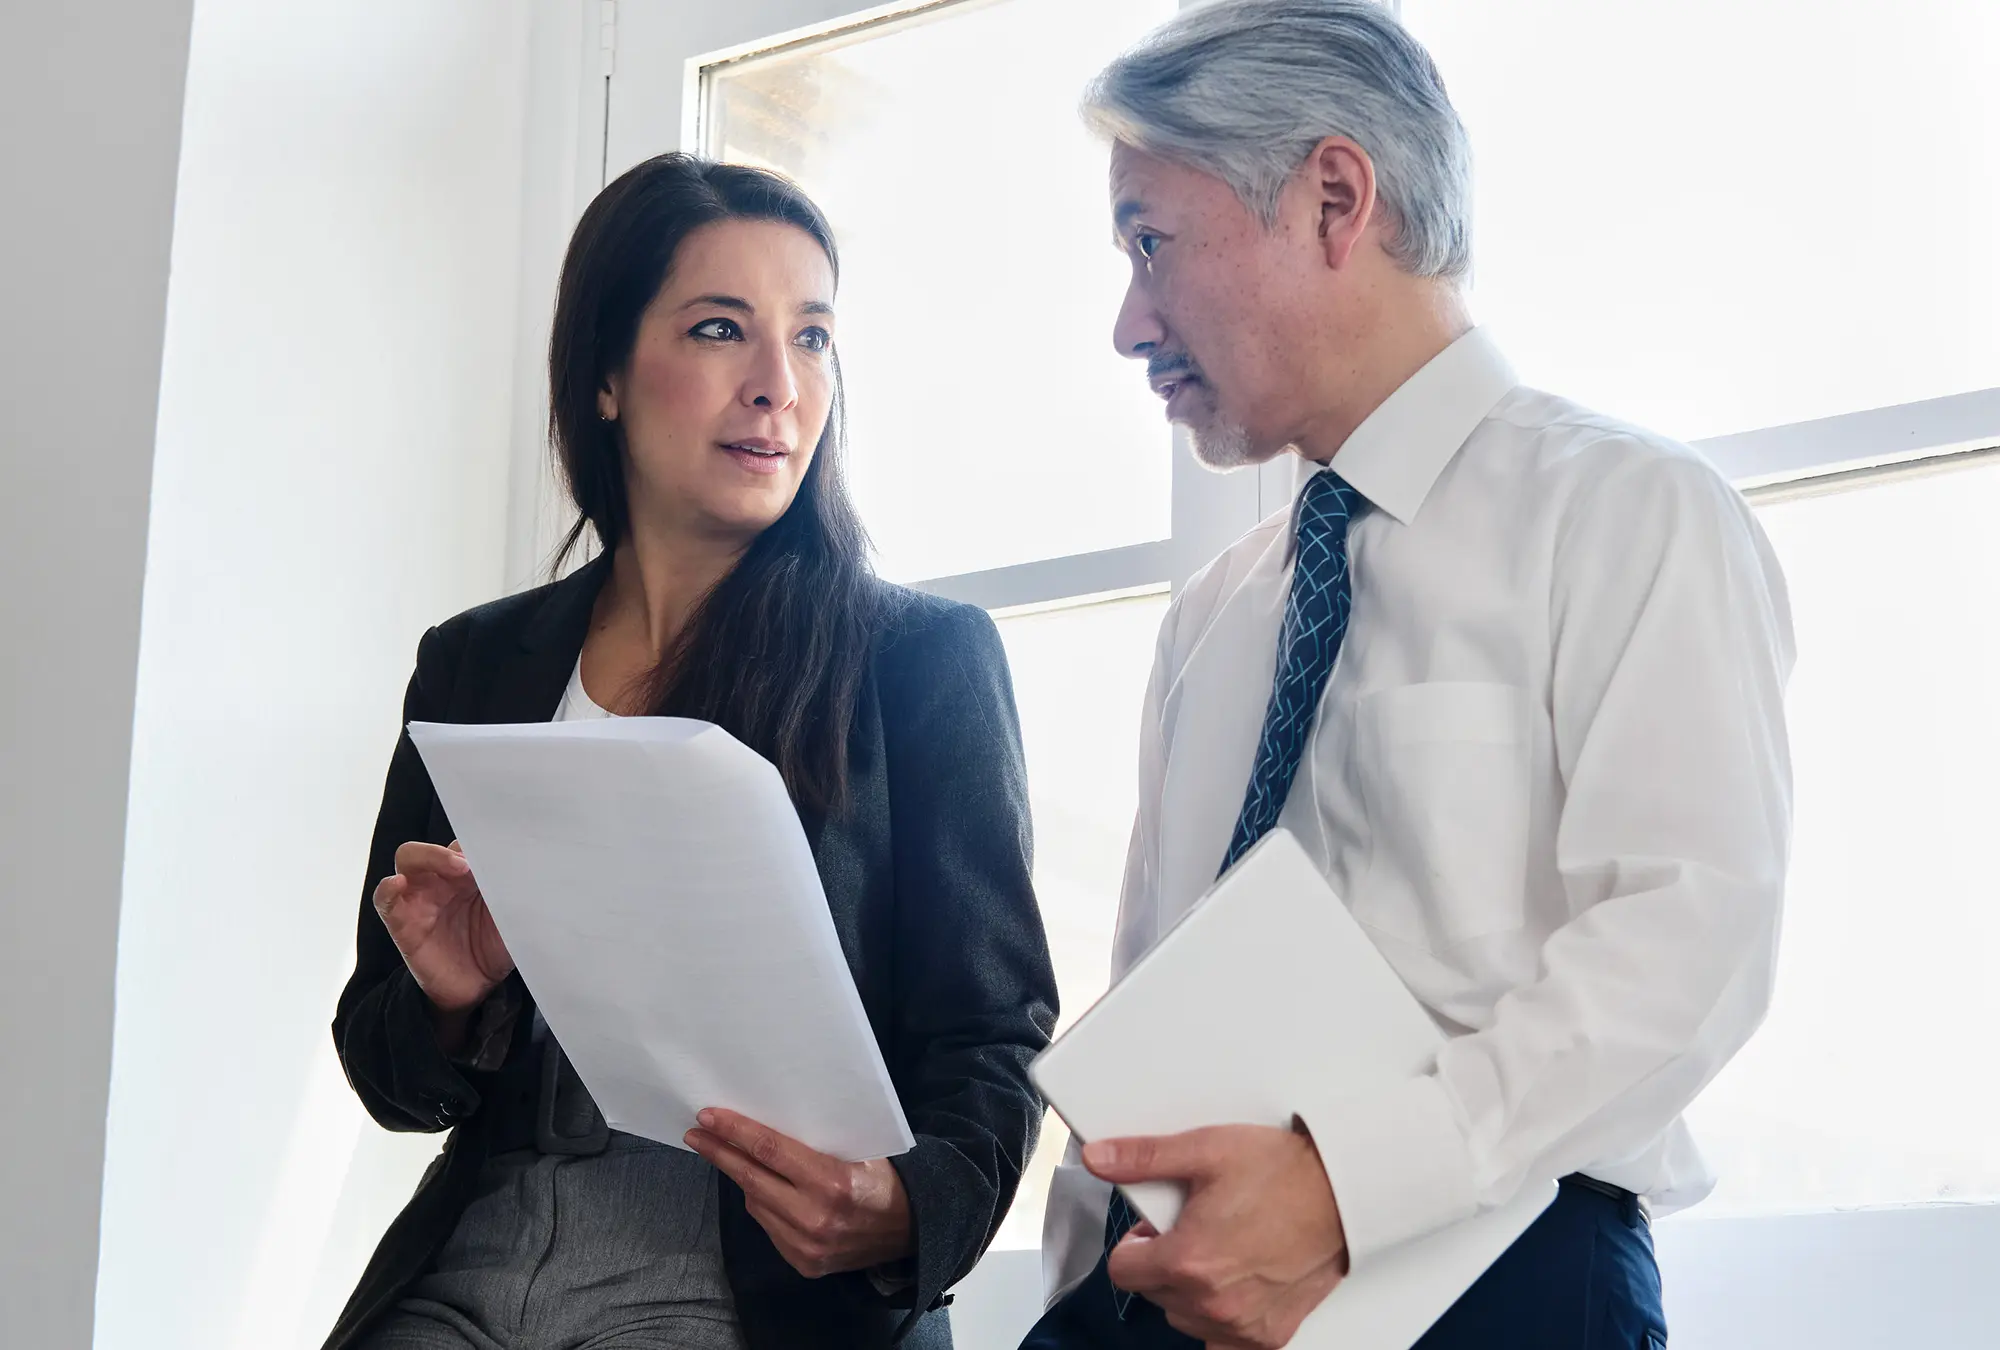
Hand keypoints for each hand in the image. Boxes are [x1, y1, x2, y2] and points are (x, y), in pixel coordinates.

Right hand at [372, 840, 513, 1034]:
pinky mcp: (402, 922)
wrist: (479, 987)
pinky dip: (388, 888)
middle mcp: (443, 879)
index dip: (479, 844)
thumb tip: (528, 868)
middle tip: (474, 863)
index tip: (498, 854)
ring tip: (455, 869)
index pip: (467, 843)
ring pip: (409, 859)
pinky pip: (385, 899)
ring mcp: (420, 897)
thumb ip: (514, 891)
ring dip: (429, 856)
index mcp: (471, 873)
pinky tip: (397, 884)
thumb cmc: (497, 945)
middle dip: (453, 847)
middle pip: (436, 844)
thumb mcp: (513, 916)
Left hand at [686, 1108, 913, 1278]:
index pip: (770, 1151)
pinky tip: (761, 1189)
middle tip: (697, 1134)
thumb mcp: (858, 1148)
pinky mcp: (804, 1264)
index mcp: (832, 1182)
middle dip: (720, 1153)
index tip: (709, 1117)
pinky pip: (769, 1227)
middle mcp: (816, 1217)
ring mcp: (807, 1246)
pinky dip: (763, 1205)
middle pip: (752, 1178)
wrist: (911, 1229)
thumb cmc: (883, 1178)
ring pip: (756, 1204)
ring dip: (742, 1179)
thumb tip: (765, 1123)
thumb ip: (815, 1143)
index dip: (735, 1132)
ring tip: (731, 1157)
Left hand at [1086, 1123, 1347, 1349]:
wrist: (1343, 1193)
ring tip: (1216, 1252)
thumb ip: (1143, 1158)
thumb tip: (1098, 1157)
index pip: (1123, 1270)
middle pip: (1154, 1294)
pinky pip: (1222, 1344)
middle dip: (1162, 1263)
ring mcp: (1241, 1325)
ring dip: (1188, 1292)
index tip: (1153, 1229)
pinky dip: (1220, 1322)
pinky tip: (1232, 1290)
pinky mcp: (1268, 1335)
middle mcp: (1212, 1302)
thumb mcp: (1205, 1150)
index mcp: (1188, 1260)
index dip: (1134, 1243)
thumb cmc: (1283, 1173)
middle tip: (1190, 1230)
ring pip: (1184, 1319)